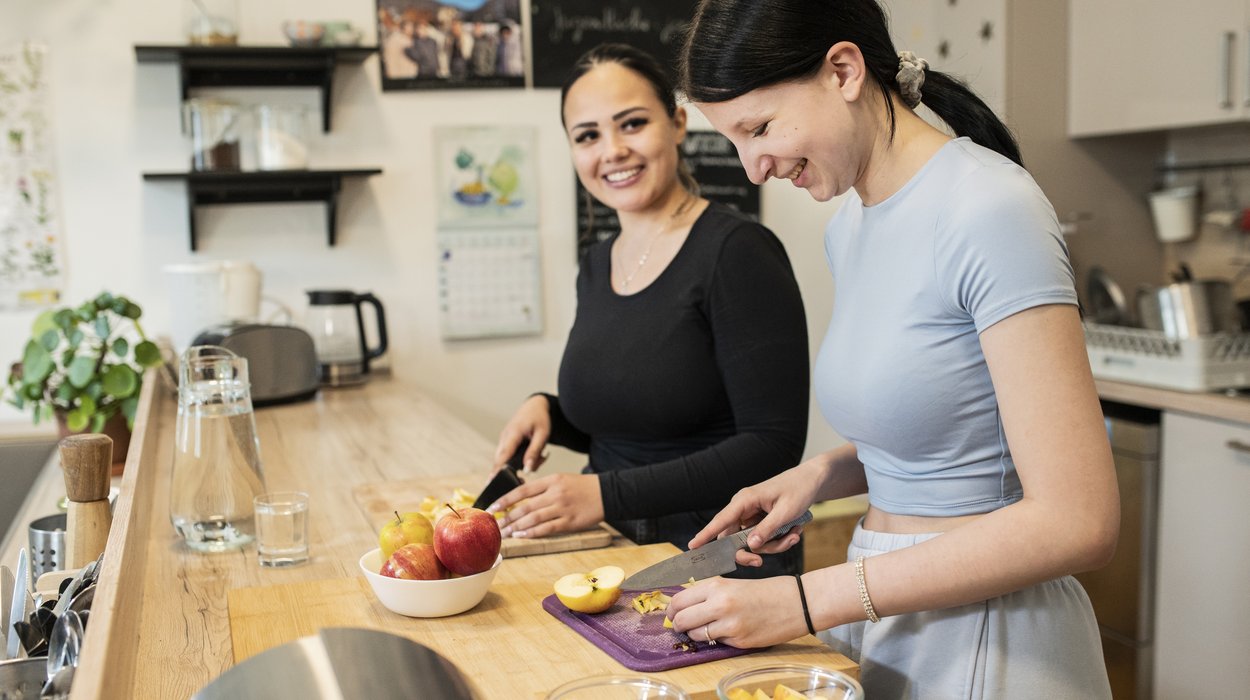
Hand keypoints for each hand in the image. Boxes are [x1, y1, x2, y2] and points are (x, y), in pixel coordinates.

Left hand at [488, 473, 603, 537]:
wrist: (607, 493)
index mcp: (551, 480)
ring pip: (533, 519)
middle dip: (507, 517)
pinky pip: (547, 528)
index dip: (505, 500)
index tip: (493, 507)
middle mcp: (555, 493)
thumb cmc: (582, 487)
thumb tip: (520, 500)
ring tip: (505, 533)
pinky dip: (532, 533)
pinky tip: (522, 536)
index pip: (522, 490)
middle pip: (525, 507)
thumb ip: (542, 488)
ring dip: (516, 527)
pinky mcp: (570, 521)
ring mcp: (562, 508)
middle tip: (495, 525)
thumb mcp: (561, 479)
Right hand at [494, 395, 550, 473]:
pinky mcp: (506, 442)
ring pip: (506, 459)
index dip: (497, 470)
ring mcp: (504, 439)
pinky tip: (534, 455)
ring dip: (521, 463)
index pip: (503, 456)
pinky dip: (519, 459)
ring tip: (540, 456)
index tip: (491, 482)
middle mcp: (505, 437)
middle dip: (515, 470)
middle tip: (532, 471)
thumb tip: (527, 469)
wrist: (535, 405)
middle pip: (502, 460)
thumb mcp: (542, 435)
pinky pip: (509, 455)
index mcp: (513, 433)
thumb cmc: (540, 418)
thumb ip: (534, 452)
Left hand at [667, 576, 808, 648]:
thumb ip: (708, 594)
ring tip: (709, 627)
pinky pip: (716, 642)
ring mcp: (729, 625)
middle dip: (678, 624)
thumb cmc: (764, 591)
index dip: (672, 609)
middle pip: (681, 619)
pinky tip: (730, 631)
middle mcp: (720, 604)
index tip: (673, 613)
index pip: (679, 600)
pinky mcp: (739, 641)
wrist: (796, 602)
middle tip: (682, 625)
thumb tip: (683, 606)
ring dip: (697, 634)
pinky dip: (717, 639)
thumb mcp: (732, 585)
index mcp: (717, 586)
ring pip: (695, 634)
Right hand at [689, 458, 825, 567]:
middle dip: (751, 551)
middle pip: (734, 539)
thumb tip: (750, 546)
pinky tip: (794, 531)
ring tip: (794, 534)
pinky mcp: (760, 521)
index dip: (705, 534)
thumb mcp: (786, 511)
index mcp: (745, 500)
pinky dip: (778, 540)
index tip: (692, 547)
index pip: (720, 520)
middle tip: (760, 562)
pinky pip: (762, 539)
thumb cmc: (798, 490)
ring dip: (773, 545)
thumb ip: (767, 529)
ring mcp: (751, 516)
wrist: (811, 481)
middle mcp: (743, 508)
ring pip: (751, 542)